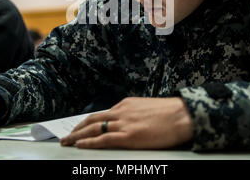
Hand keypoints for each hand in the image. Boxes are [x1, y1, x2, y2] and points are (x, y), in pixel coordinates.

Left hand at [60, 97, 192, 148]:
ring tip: (67, 142)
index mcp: (126, 104)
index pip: (101, 114)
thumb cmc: (170, 113)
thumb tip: (126, 122)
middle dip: (77, 129)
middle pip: (92, 120)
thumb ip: (133, 113)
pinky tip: (80, 145)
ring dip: (78, 136)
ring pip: (94, 129)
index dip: (87, 122)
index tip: (79, 128)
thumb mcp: (147, 108)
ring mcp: (124, 123)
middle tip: (66, 136)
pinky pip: (104, 139)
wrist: (183, 115)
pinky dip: (89, 142)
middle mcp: (121, 111)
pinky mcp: (129, 135)